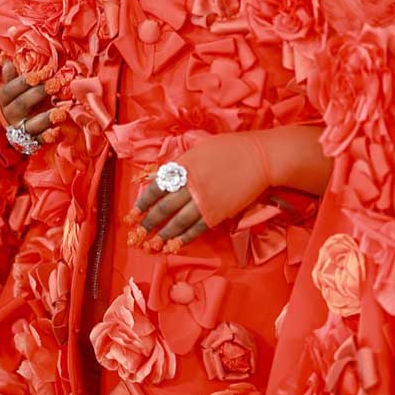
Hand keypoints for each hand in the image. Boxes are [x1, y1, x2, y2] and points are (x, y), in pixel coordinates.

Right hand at [0, 61, 53, 139]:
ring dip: (46, 118)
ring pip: (31, 125)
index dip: (23, 82)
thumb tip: (6, 59)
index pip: (10, 89)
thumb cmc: (19, 100)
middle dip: (38, 94)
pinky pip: (39, 141)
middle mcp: (10, 115)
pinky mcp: (31, 142)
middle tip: (56, 85)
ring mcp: (20, 129)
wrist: (17, 130)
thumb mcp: (14, 88)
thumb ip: (12, 75)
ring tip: (61, 112)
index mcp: (4, 99)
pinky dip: (48, 137)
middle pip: (21, 104)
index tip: (40, 74)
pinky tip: (57, 131)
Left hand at [130, 127, 330, 249]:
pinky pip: (197, 229)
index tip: (133, 212)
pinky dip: (184, 239)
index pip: (156, 187)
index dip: (143, 202)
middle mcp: (191, 185)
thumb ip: (180, 165)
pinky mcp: (218, 214)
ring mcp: (204, 201)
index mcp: (184, 167)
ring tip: (152, 245)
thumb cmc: (231, 149)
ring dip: (163, 235)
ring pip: (178, 222)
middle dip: (148, 222)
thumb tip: (161, 176)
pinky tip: (174, 246)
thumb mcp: (200, 149)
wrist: (261, 159)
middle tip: (137, 234)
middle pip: (164, 208)